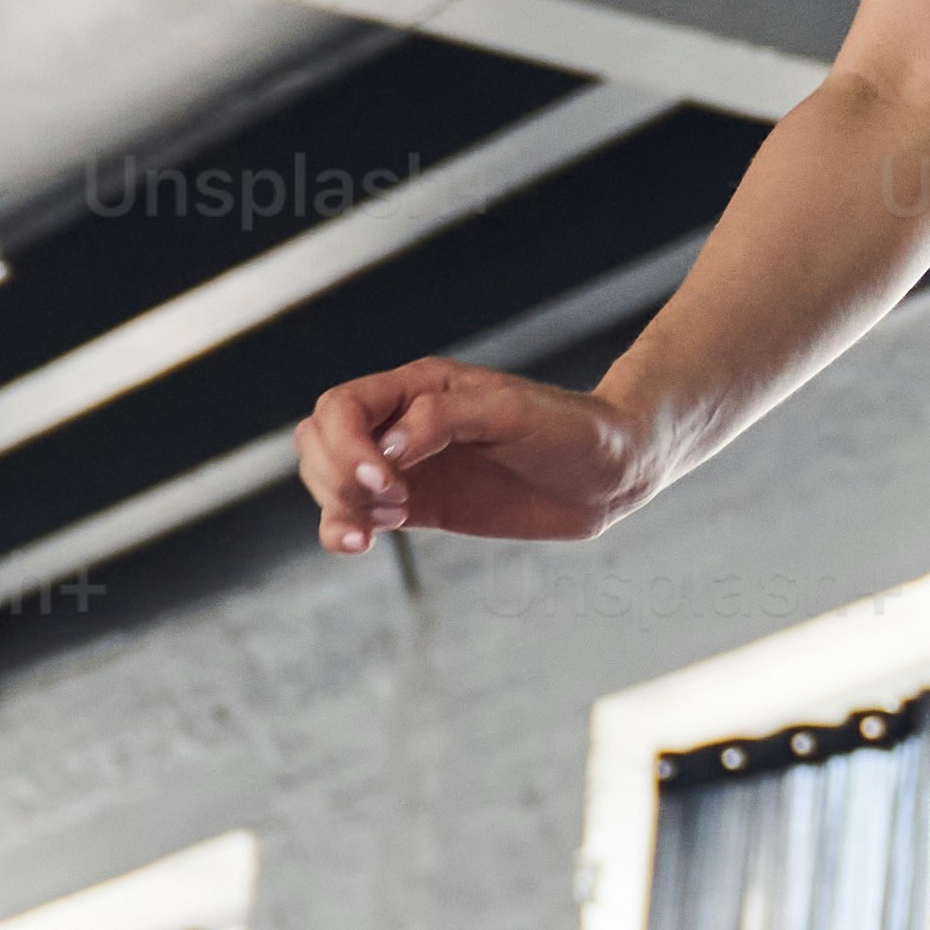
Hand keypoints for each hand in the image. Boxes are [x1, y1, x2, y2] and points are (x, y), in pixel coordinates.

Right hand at [298, 354, 647, 549]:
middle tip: (392, 503)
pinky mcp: (418, 507)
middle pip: (320, 440)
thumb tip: (386, 449)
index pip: (341, 407)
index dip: (346, 445)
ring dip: (336, 505)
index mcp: (419, 387)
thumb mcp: (512, 412)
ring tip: (379, 529)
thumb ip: (445, 420)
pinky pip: (356, 515)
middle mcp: (402, 423)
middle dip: (335, 475)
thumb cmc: (569, 429)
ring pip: (329, 479)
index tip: (386, 480)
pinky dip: (342, 529)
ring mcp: (406, 467)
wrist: (609, 472)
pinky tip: (361, 542)